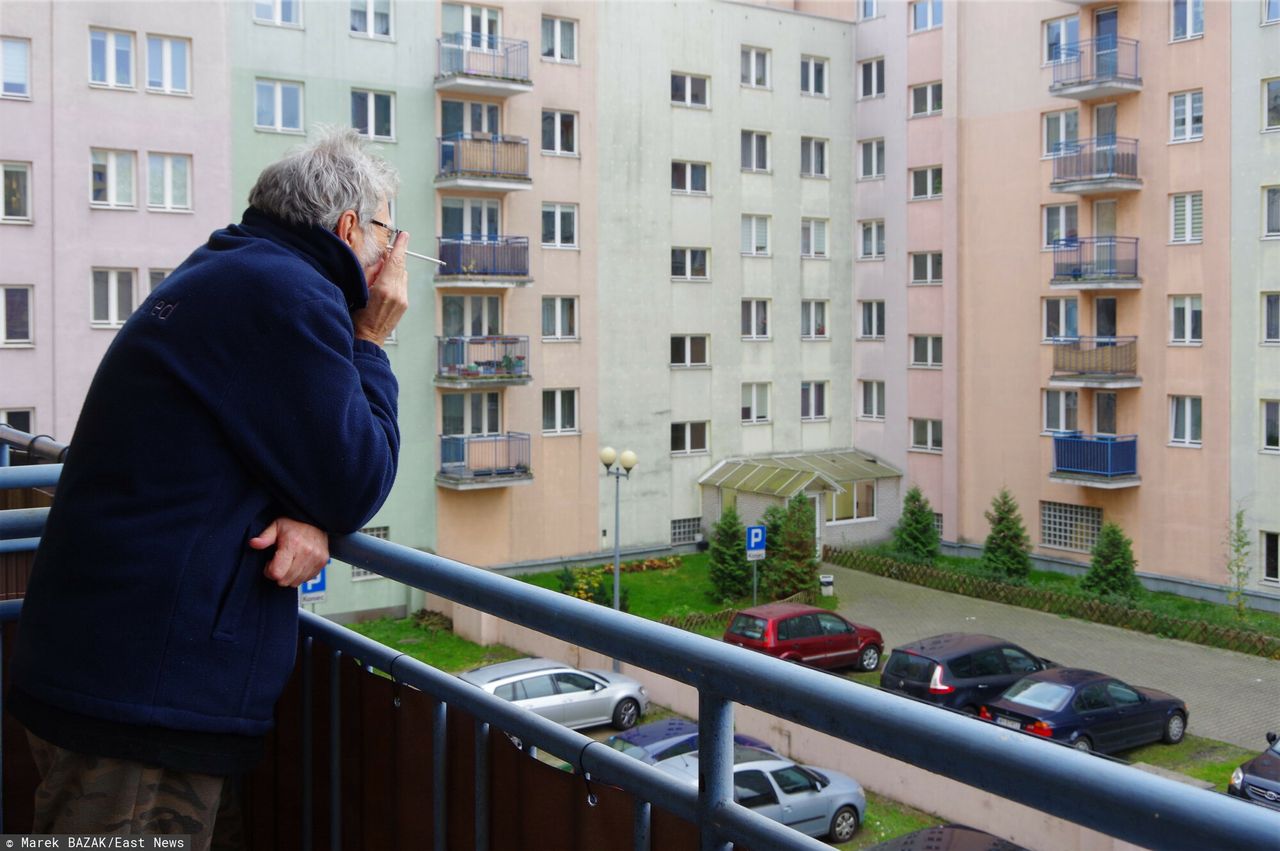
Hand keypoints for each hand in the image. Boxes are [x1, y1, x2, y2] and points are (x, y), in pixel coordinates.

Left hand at [250, 517, 329, 587]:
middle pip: (285, 580)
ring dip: (289, 576)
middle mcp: (307, 553)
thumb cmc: (294, 523)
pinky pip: (306, 579)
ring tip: (289, 562)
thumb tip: (253, 543)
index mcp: (293, 544)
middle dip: (278, 575)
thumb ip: (265, 537)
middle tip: (278, 562)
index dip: (269, 571)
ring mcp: (316, 559)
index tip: (269, 563)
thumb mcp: (276, 526)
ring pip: (296, 582)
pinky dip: (300, 575)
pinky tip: (298, 564)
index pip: (277, 573)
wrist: (316, 519)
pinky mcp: (322, 563)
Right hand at [353, 230, 409, 346]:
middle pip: (401, 266)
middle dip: (395, 257)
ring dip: (394, 270)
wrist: (368, 338)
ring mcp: (403, 300)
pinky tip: (384, 286)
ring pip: (403, 275)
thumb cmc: (358, 316)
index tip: (404, 235)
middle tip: (385, 253)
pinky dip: (395, 280)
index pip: (396, 261)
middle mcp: (397, 293)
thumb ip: (371, 272)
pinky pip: (402, 285)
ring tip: (380, 275)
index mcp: (385, 288)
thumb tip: (381, 260)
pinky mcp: (405, 305)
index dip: (400, 246)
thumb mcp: (359, 289)